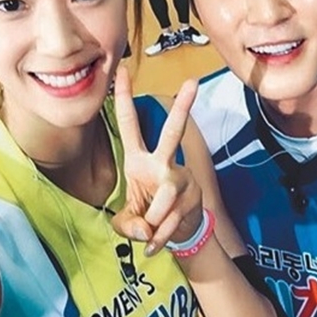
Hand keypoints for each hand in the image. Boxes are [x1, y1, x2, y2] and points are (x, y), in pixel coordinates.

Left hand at [112, 67, 202, 254]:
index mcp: (139, 159)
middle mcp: (162, 163)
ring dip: (152, 222)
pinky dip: (160, 238)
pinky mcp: (193, 196)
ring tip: (148, 236)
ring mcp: (180, 177)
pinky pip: (171, 219)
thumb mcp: (128, 220)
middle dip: (183, 108)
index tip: (122, 71)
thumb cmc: (148, 216)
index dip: (124, 99)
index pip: (130, 126)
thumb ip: (127, 225)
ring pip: (165, 196)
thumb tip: (144, 231)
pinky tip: (156, 245)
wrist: (178, 234)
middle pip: (172, 132)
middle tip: (194, 83)